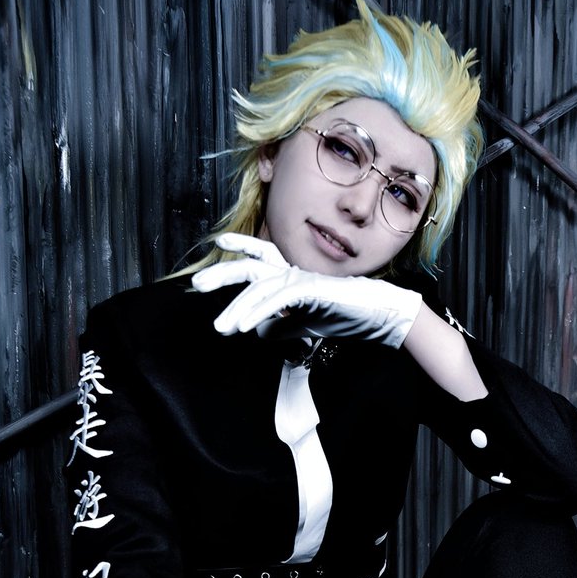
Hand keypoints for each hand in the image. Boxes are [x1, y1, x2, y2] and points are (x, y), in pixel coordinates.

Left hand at [191, 232, 422, 347]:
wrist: (379, 314)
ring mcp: (302, 277)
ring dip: (237, 309)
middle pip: (252, 266)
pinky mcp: (311, 289)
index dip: (241, 247)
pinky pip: (277, 300)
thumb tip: (257, 333)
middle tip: (197, 283)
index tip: (217, 244)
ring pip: (261, 289)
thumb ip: (280, 327)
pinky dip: (258, 313)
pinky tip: (243, 327)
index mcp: (292, 275)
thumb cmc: (345, 316)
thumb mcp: (304, 326)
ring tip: (220, 327)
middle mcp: (294, 270)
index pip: (261, 257)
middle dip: (223, 274)